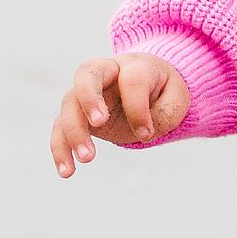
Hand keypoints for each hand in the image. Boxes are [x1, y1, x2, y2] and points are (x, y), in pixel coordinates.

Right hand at [50, 55, 189, 176]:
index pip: (132, 79)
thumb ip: (165, 112)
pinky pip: (60, 127)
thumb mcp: (176, 99)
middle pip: (86, 73)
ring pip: (69, 103)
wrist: (149, 88)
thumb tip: (142, 131)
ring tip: (88, 158)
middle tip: (99, 123)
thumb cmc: (163, 92)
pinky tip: (67, 171)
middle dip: (89, 97)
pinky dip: (60, 148)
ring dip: (74, 131)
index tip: (146, 133)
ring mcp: (87, 93)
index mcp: (134, 66)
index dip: (138, 107)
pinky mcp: (77, 114)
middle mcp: (106, 73)